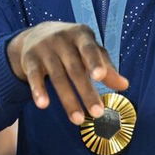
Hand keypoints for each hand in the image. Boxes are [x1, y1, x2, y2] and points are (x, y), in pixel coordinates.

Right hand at [6, 22, 128, 123]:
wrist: (37, 34)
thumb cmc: (72, 46)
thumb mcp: (89, 51)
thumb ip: (106, 67)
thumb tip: (124, 85)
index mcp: (81, 35)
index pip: (89, 49)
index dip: (94, 62)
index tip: (99, 77)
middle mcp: (62, 40)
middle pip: (75, 69)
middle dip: (86, 92)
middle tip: (97, 113)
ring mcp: (44, 49)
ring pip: (57, 77)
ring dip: (68, 100)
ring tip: (78, 120)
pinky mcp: (30, 60)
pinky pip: (34, 77)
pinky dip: (38, 90)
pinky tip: (43, 105)